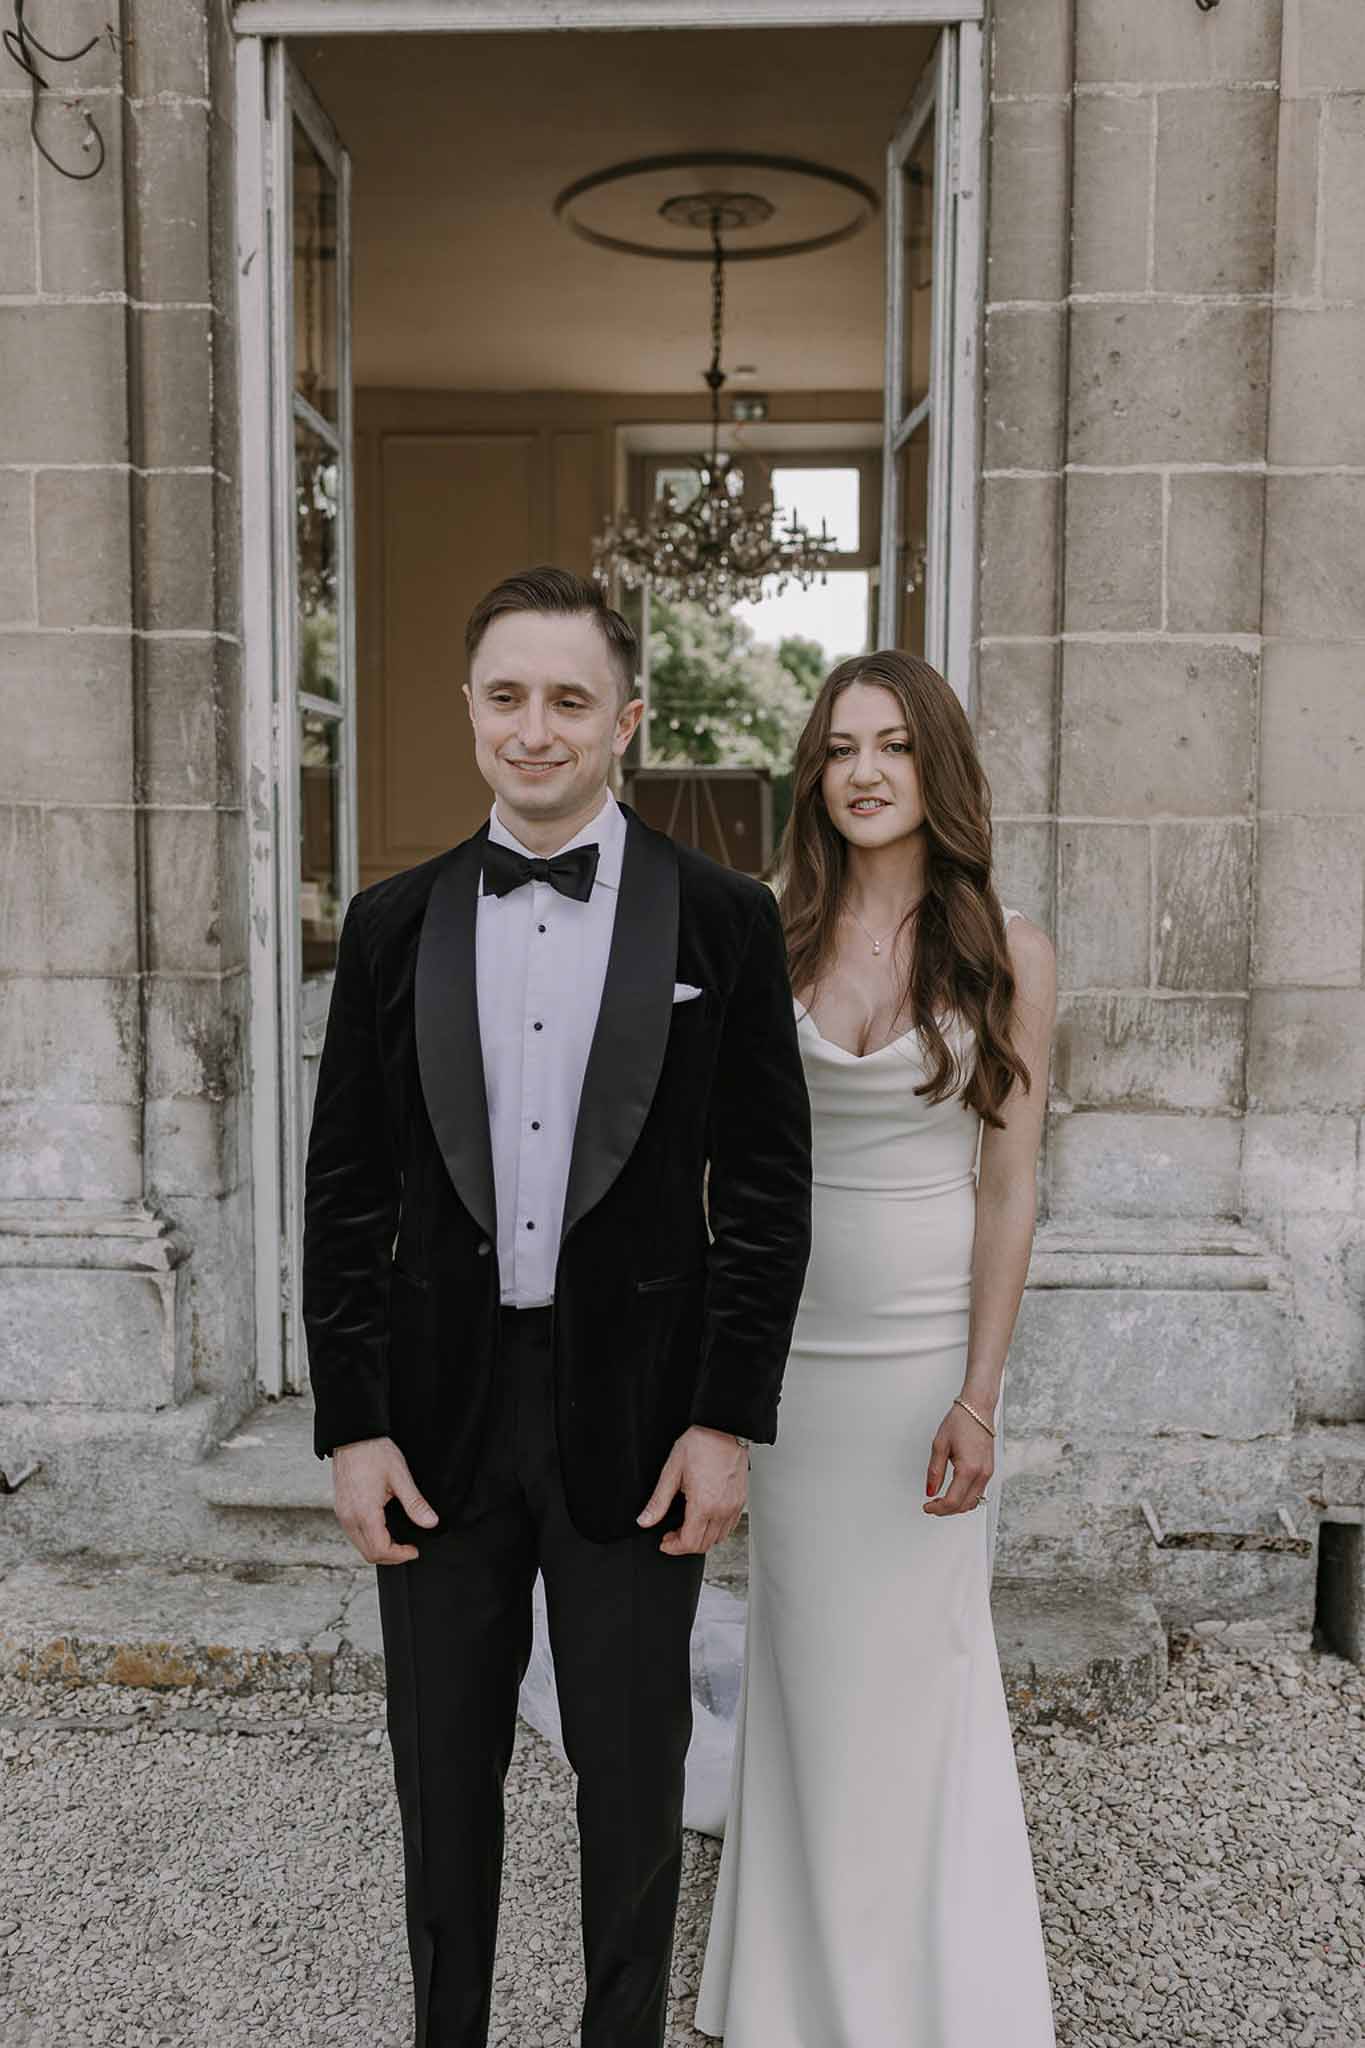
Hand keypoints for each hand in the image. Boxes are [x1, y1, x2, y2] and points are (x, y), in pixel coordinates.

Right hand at [332, 1436, 438, 1563]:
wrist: (353, 1435)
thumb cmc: (374, 1452)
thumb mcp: (400, 1476)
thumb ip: (415, 1503)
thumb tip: (430, 1522)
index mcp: (364, 1512)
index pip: (380, 1550)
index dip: (400, 1555)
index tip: (414, 1550)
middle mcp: (349, 1517)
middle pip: (369, 1554)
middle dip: (391, 1556)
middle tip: (409, 1548)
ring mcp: (342, 1514)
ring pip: (360, 1546)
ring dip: (379, 1548)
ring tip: (398, 1540)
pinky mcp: (341, 1509)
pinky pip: (354, 1534)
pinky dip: (369, 1539)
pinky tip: (383, 1529)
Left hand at [637, 1425, 747, 1556]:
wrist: (723, 1428)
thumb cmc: (700, 1444)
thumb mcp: (672, 1471)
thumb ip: (658, 1501)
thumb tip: (645, 1520)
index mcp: (703, 1504)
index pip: (690, 1543)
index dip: (674, 1547)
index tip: (665, 1542)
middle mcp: (722, 1509)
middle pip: (704, 1545)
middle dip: (685, 1545)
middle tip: (672, 1534)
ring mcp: (734, 1506)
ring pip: (718, 1539)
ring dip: (701, 1538)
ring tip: (687, 1526)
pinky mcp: (741, 1501)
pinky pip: (729, 1527)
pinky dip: (716, 1530)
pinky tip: (705, 1518)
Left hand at [923, 1404, 993, 1516]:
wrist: (978, 1409)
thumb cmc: (960, 1422)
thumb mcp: (939, 1445)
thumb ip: (934, 1471)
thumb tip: (930, 1491)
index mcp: (968, 1469)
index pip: (953, 1501)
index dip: (938, 1509)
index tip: (927, 1507)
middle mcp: (982, 1474)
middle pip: (964, 1506)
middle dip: (946, 1510)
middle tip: (931, 1506)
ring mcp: (988, 1473)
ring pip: (973, 1502)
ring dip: (957, 1506)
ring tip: (941, 1501)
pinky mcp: (989, 1470)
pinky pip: (979, 1493)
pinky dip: (966, 1499)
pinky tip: (954, 1493)